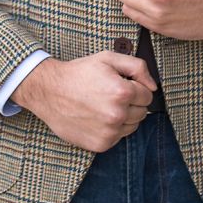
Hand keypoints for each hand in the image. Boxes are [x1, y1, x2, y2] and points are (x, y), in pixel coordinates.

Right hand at [11, 53, 155, 153]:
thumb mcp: (107, 59)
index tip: (121, 85)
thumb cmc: (79, 73)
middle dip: (131, 103)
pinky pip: (118, 138)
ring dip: (123, 117)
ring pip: (132, 127)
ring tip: (103, 106)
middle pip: (142, 112)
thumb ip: (137, 67)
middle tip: (110, 95)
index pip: (147, 95)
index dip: (136, 89)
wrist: (49, 91)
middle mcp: (118, 115)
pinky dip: (111, 129)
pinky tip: (96, 117)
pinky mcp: (101, 144)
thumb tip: (153, 87)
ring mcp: (109, 132)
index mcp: (122, 92)